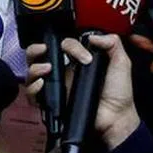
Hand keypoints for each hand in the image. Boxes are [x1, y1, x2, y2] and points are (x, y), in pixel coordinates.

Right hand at [26, 35, 139, 150]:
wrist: (116, 116)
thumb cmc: (118, 93)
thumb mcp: (121, 62)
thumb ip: (112, 43)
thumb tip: (93, 36)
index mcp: (77, 61)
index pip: (63, 45)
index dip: (71, 46)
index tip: (85, 58)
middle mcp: (63, 72)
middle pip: (39, 56)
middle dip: (36, 49)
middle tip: (44, 49)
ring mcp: (57, 87)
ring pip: (32, 73)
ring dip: (34, 67)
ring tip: (46, 69)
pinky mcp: (53, 102)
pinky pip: (33, 95)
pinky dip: (33, 88)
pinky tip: (42, 84)